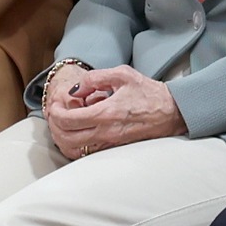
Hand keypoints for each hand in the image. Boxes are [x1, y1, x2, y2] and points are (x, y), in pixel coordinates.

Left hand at [46, 64, 186, 160]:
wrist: (171, 111)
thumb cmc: (147, 91)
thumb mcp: (121, 74)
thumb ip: (94, 78)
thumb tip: (74, 89)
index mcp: (107, 113)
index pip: (70, 121)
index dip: (56, 113)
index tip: (54, 105)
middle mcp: (107, 132)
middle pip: (68, 138)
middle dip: (56, 126)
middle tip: (55, 113)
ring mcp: (110, 143)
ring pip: (76, 149)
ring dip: (64, 136)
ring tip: (65, 121)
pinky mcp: (115, 148)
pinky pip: (88, 151)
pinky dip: (76, 143)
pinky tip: (79, 128)